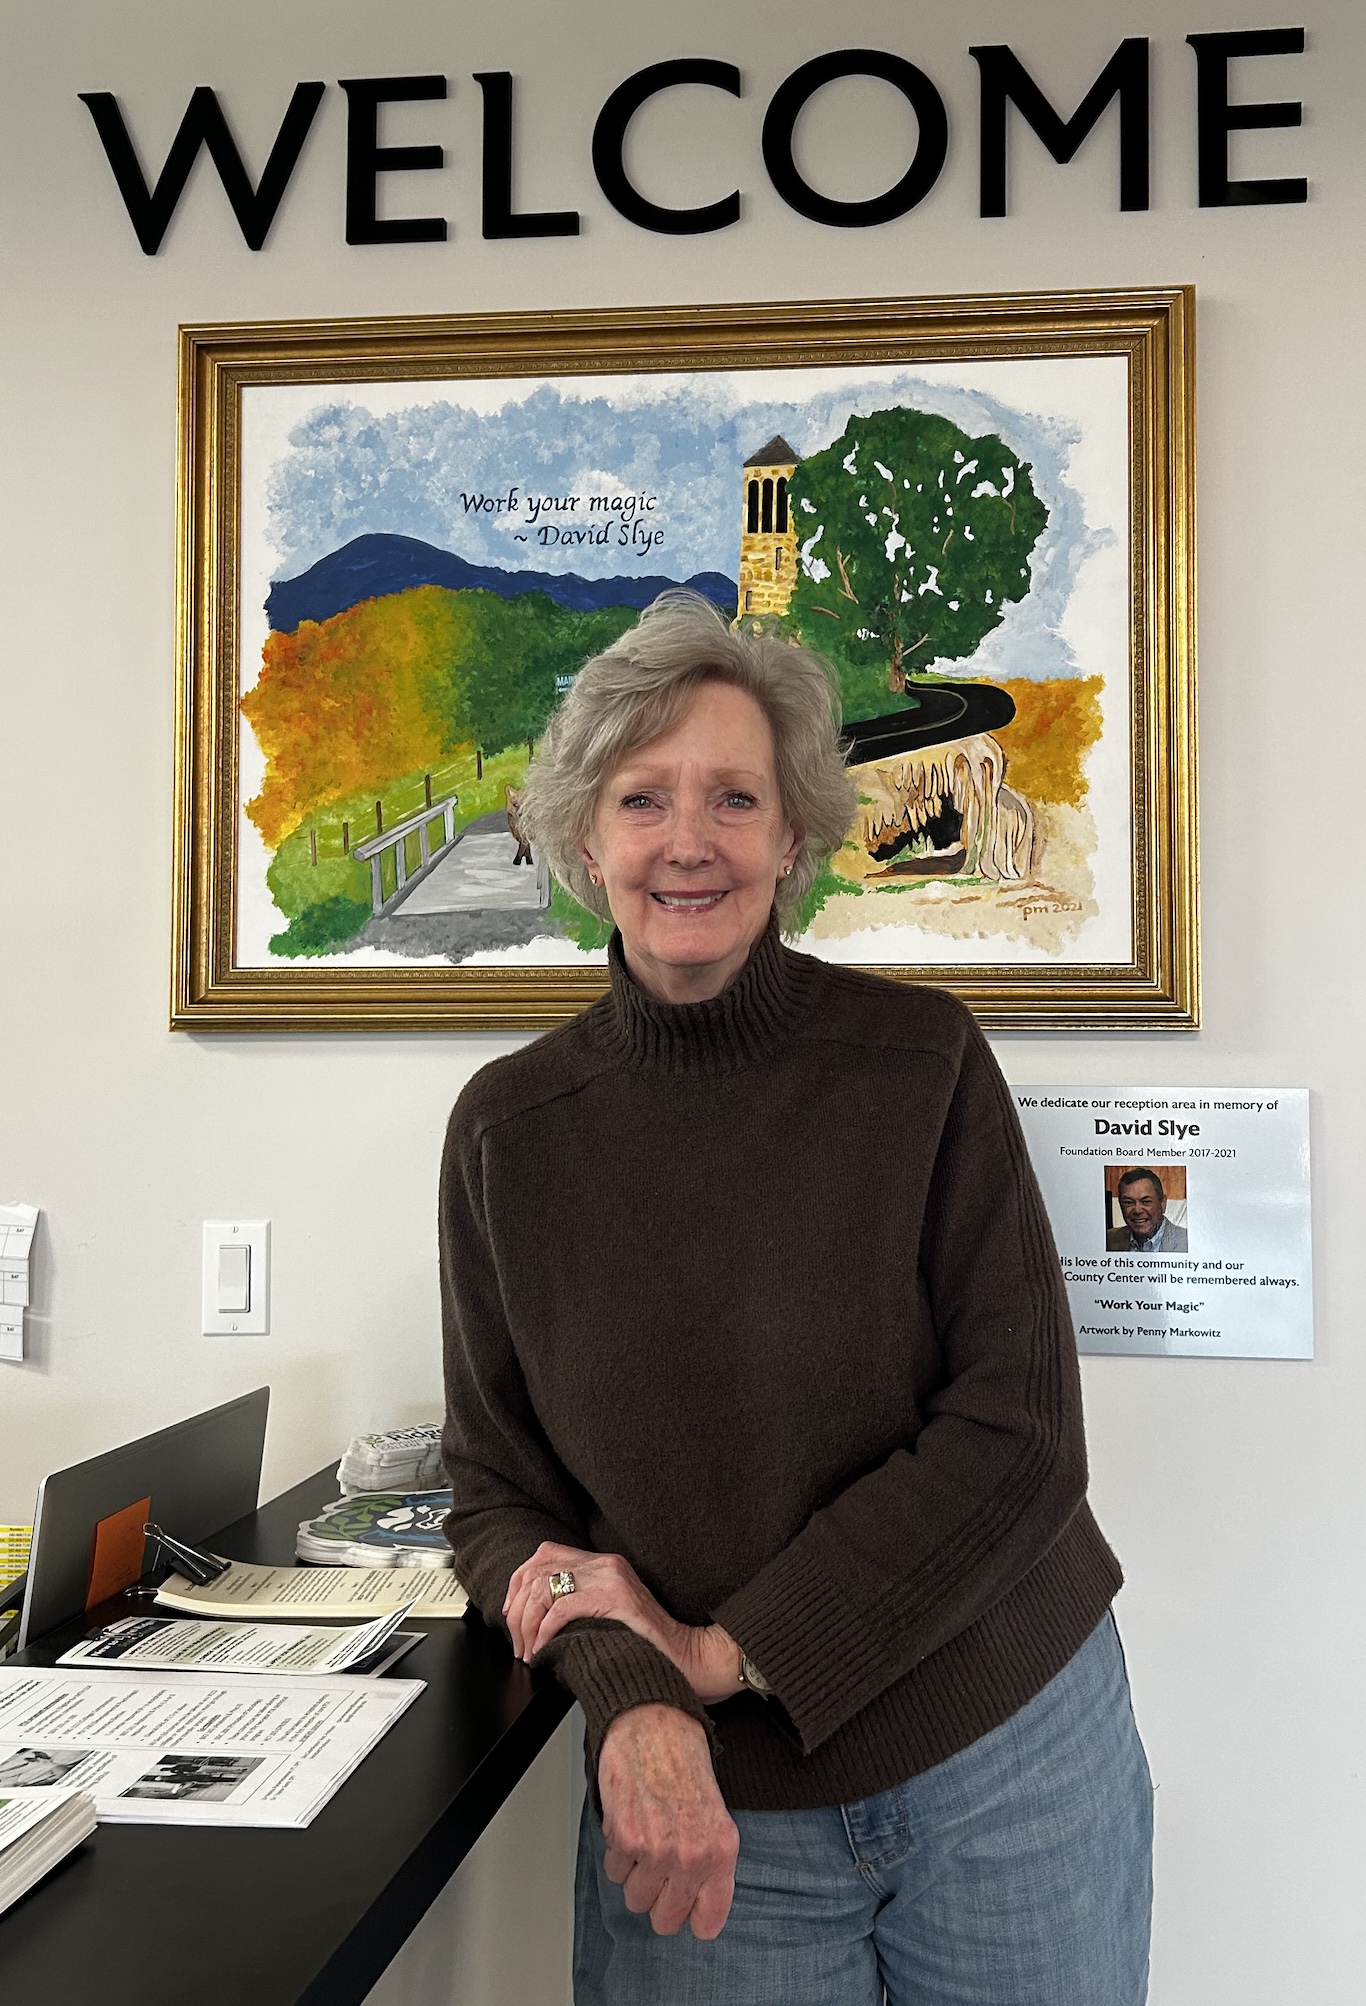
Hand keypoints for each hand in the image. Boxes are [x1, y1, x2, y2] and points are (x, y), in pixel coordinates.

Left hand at [503, 1542, 742, 1700]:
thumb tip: (535, 1618)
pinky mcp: (615, 1599)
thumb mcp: (607, 1616)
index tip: (512, 1614)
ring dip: (527, 1624)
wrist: (689, 1661)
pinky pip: (562, 1607)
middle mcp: (606, 1564)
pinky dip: (544, 1631)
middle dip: (517, 1610)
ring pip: (544, 1587)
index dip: (518, 1583)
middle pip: (538, 1569)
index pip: (544, 1555)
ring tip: (530, 1651)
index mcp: (603, 1564)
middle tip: (518, 1643)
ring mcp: (611, 1578)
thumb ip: (579, 1606)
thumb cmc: (648, 1647)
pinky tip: (544, 1650)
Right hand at [598, 1705, 738, 1937]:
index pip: (708, 1921)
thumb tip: (698, 1902)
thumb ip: (710, 1859)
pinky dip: (617, 1854)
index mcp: (721, 1852)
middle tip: (659, 1870)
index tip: (687, 1909)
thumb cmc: (683, 1758)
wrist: (653, 1721)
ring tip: (645, 1839)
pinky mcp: (625, 1839)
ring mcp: (657, 1851)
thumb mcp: (716, 1812)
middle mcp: (691, 1856)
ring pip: (635, 1899)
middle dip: (658, 1899)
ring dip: (636, 1876)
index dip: (693, 1917)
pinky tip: (629, 1823)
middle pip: (665, 1920)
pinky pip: (614, 1872)